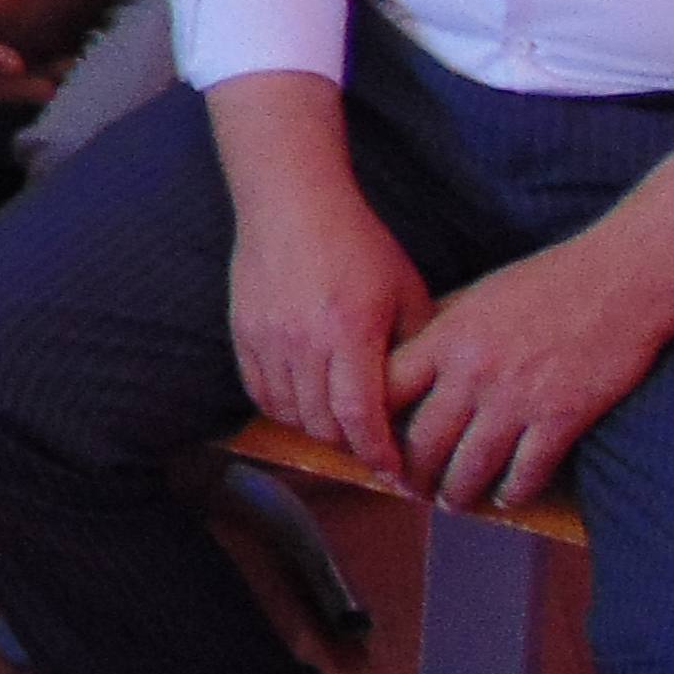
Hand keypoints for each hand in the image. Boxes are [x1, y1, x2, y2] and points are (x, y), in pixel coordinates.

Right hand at [226, 154, 434, 485]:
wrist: (292, 200)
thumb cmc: (358, 243)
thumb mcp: (405, 290)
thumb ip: (417, 345)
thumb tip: (430, 396)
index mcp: (350, 331)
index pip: (361, 416)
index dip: (378, 453)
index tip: (394, 473)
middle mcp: (303, 340)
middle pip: (323, 422)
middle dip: (351, 445)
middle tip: (372, 448)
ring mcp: (268, 336)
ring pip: (289, 412)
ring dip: (317, 427)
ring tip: (339, 424)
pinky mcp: (243, 330)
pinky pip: (259, 390)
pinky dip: (282, 407)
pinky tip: (304, 402)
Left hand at [387, 244, 665, 514]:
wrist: (619, 282)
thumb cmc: (546, 281)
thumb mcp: (476, 295)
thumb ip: (441, 328)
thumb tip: (407, 355)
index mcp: (445, 338)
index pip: (386, 390)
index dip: (370, 423)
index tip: (370, 442)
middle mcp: (473, 372)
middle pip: (423, 440)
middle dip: (411, 473)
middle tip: (408, 488)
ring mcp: (517, 398)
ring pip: (471, 464)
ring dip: (456, 492)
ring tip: (450, 502)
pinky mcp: (562, 418)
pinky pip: (527, 470)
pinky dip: (513, 491)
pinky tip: (506, 498)